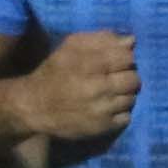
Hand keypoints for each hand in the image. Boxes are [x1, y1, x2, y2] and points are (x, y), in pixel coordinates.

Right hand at [8, 29, 139, 144]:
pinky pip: (126, 117)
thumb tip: (131, 41)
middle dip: (128, 76)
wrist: (34, 106)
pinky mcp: (102, 127)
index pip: (127, 58)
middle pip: (134, 79)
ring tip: (111, 93)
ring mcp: (102, 109)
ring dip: (124, 94)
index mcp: (91, 64)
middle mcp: (99, 87)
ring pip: (131, 98)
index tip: (116, 61)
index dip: (124, 58)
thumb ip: (100, 40)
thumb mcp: (70, 47)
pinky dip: (121, 112)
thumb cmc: (53, 72)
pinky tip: (108, 107)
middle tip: (116, 78)